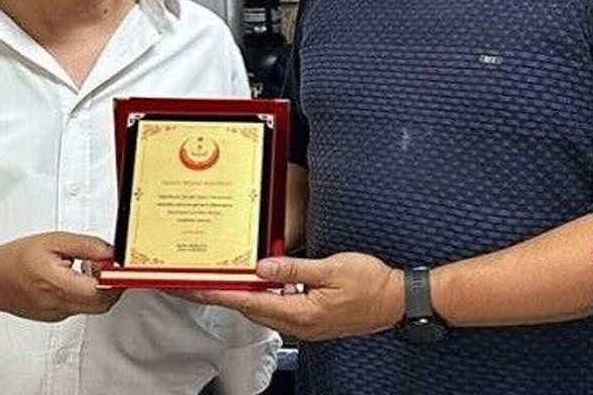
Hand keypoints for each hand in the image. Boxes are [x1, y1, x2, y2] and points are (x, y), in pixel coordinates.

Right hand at [0, 232, 121, 321]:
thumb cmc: (15, 259)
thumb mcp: (54, 241)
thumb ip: (87, 246)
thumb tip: (112, 252)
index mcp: (58, 285)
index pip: (102, 292)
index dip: (117, 279)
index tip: (121, 267)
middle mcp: (59, 305)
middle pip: (103, 303)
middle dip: (112, 284)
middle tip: (106, 264)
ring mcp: (57, 314)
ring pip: (92, 306)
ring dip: (98, 288)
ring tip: (84, 267)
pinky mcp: (55, 316)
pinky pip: (79, 307)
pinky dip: (84, 293)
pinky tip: (73, 277)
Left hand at [183, 253, 403, 340]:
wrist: (398, 301)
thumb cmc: (372, 285)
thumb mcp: (333, 268)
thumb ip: (295, 269)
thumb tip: (263, 267)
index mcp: (301, 313)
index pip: (249, 302)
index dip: (219, 294)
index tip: (194, 288)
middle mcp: (299, 324)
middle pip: (250, 310)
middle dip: (222, 296)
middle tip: (195, 284)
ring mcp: (306, 325)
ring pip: (264, 310)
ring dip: (242, 296)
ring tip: (221, 281)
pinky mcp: (313, 320)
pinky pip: (280, 309)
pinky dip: (264, 297)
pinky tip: (260, 284)